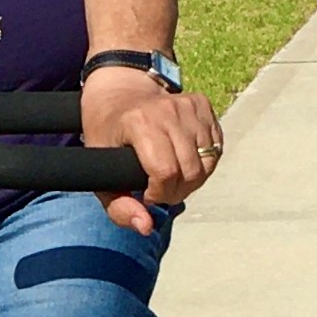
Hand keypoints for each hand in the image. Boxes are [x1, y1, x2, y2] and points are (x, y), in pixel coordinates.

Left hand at [79, 65, 223, 234]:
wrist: (119, 89)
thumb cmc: (107, 132)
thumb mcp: (99, 170)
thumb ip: (118, 207)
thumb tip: (146, 227)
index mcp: (140, 123)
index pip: (165, 173)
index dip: (159, 194)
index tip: (147, 193)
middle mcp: (167, 111)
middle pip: (191, 171)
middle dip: (177, 191)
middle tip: (160, 189)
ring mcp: (188, 106)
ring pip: (208, 162)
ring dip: (192, 179)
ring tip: (172, 176)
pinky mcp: (202, 105)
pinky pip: (216, 147)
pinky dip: (204, 161)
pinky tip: (184, 159)